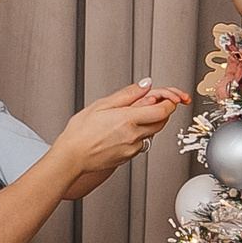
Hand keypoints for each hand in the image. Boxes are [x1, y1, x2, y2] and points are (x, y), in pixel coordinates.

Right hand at [53, 80, 184, 172]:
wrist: (72, 157)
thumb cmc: (80, 132)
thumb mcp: (102, 104)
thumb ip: (128, 94)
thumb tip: (146, 85)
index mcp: (127, 119)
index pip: (162, 110)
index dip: (169, 101)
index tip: (168, 96)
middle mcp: (134, 136)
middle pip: (162, 121)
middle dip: (162, 110)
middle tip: (153, 102)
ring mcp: (133, 148)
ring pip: (153, 132)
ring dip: (151, 121)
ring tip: (132, 115)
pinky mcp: (129, 157)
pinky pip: (142, 142)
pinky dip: (139, 133)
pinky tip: (123, 130)